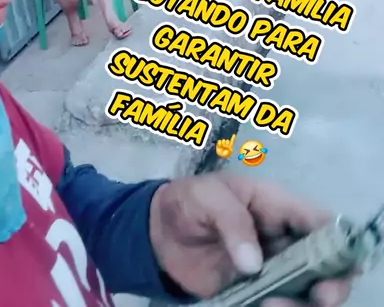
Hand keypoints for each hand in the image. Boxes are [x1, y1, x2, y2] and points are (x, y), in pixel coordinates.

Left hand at [149, 173, 352, 304]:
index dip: (336, 241)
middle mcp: (281, 239)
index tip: (337, 265)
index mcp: (276, 206)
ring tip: (274, 305)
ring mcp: (269, 269)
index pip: (318, 220)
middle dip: (331, 282)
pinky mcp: (253, 293)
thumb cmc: (187, 201)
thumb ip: (232, 222)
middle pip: (324, 262)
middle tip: (319, 298)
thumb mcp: (207, 196)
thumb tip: (254, 264)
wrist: (156, 232)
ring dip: (302, 304)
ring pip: (306, 291)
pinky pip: (277, 305)